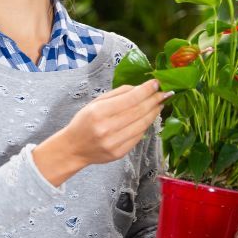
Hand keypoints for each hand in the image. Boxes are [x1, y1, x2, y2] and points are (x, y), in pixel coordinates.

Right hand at [34, 79, 170, 185]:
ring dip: (154, 112)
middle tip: (164, 93)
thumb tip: (140, 88)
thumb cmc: (84, 122)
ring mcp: (114, 143)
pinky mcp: (119, 153)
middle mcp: (107, 128)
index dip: (146, 90)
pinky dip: (145, 125)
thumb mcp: (96, 102)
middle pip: (139, 111)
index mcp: (99, 112)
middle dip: (154, 100)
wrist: (74, 148)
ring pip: (142, 125)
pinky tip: (149, 117)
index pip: (130, 99)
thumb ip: (118, 94)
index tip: (156, 83)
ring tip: (159, 104)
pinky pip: (138, 137)